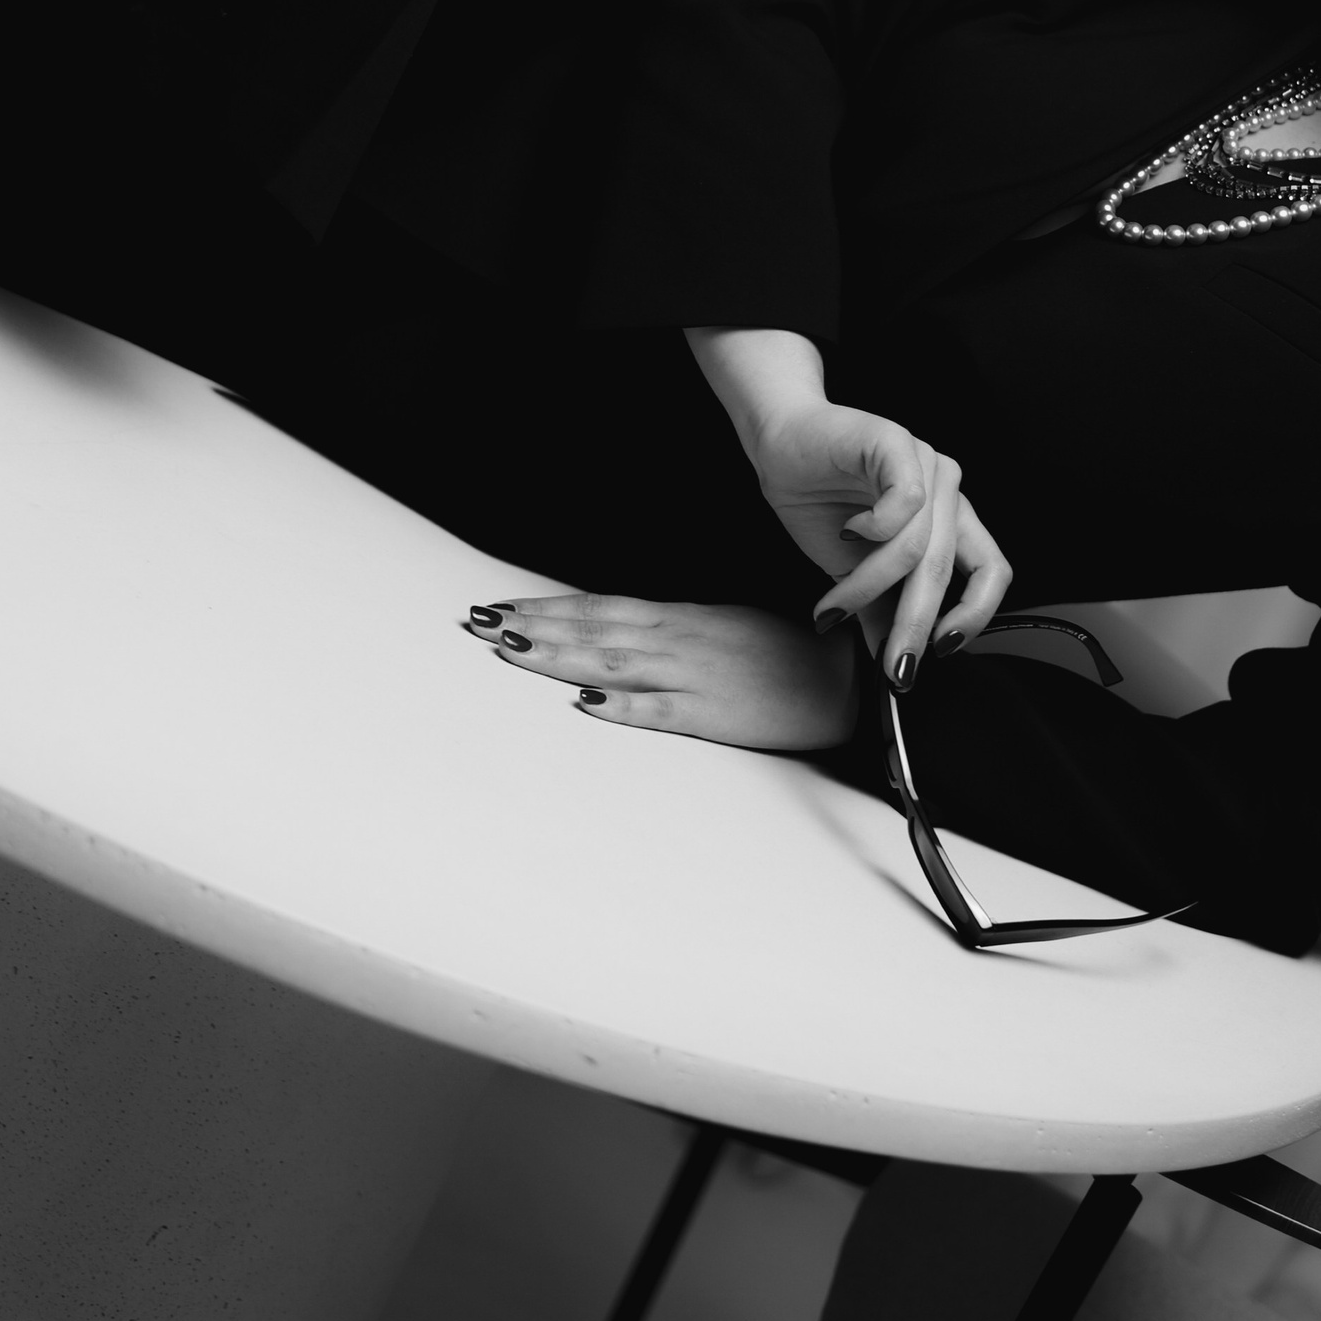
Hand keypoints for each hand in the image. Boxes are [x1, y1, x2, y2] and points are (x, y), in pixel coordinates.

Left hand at [466, 593, 860, 751]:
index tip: (497, 605)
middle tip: (475, 621)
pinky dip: (622, 705)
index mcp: (678, 618)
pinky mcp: (712, 715)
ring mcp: (692, 676)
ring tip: (507, 649)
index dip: (544, 606)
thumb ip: (669, 629)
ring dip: (557, 655)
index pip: (596, 607)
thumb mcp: (722, 624)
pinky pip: (660, 710)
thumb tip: (617, 631)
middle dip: (531, 625)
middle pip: (591, 629)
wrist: (845, 676)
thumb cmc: (786, 651)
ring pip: (611, 662)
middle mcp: (677, 640)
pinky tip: (586, 703)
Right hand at [684, 329, 1013, 688]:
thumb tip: (891, 659)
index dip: (975, 615)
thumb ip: (880, 610)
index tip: (940, 651)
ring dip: (870, 586)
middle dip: (916, 624)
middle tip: (893, 663)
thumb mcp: (853, 571)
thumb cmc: (820, 501)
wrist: (779, 444)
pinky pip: (905, 501)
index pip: (991, 572)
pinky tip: (849, 531)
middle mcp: (948, 491)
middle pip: (947, 569)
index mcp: (949, 521)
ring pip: (917, 545)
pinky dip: (875, 529)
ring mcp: (926, 463)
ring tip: (835, 606)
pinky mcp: (897, 443)